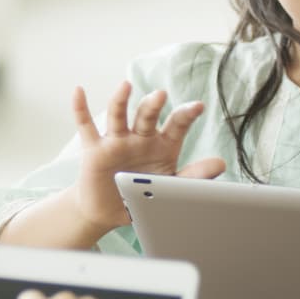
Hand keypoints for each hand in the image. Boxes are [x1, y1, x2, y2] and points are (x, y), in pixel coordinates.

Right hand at [70, 82, 225, 232]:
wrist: (108, 212)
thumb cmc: (142, 195)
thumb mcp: (169, 187)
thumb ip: (193, 176)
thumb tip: (220, 163)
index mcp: (162, 145)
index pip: (176, 125)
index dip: (186, 115)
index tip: (198, 107)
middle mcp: (139, 138)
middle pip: (146, 117)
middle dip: (152, 106)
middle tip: (160, 96)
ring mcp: (116, 141)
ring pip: (118, 117)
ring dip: (120, 100)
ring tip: (126, 86)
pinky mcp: (95, 150)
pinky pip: (86, 126)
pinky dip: (80, 108)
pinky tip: (79, 91)